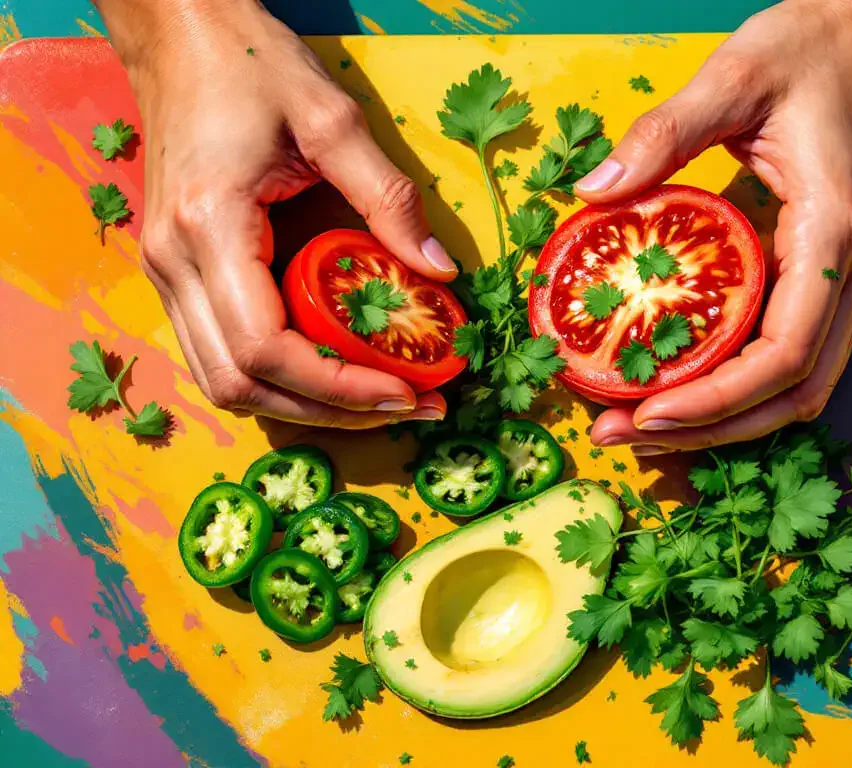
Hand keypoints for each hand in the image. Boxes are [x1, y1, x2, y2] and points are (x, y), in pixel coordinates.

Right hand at [99, 0, 456, 427]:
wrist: (176, 33)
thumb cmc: (249, 64)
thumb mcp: (332, 120)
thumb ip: (389, 198)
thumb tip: (441, 272)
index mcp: (210, 227)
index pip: (267, 349)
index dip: (339, 387)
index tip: (404, 393)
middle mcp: (173, 262)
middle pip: (239, 383)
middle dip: (326, 411)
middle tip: (404, 408)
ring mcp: (165, 271)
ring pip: (221, 380)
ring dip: (298, 404)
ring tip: (371, 401)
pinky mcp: (173, 270)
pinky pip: (216, 352)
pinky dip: (272, 377)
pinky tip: (327, 371)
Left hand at [580, 0, 851, 452]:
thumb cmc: (809, 50)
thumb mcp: (732, 77)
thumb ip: (662, 133)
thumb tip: (592, 193)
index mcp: (836, 231)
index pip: (786, 355)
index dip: (717, 400)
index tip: (646, 413)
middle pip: (795, 393)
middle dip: (709, 429)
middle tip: (622, 436)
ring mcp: (850, 281)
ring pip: (798, 388)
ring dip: (722, 420)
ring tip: (640, 426)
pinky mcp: (831, 277)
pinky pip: (790, 357)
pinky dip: (736, 387)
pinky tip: (678, 386)